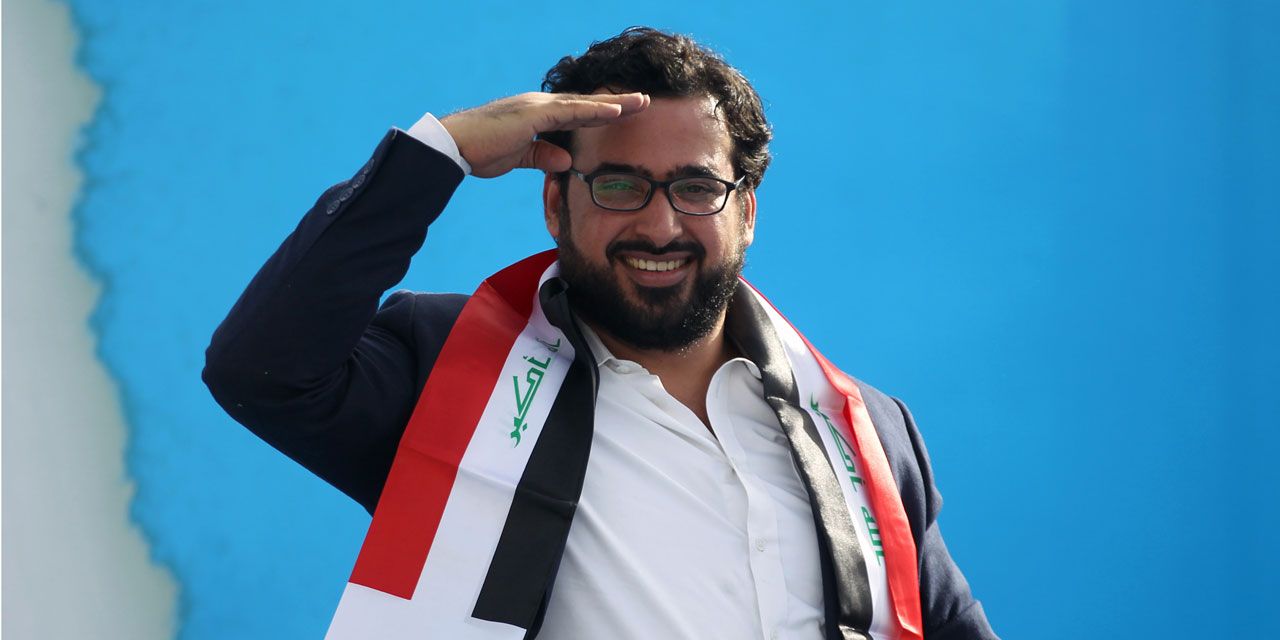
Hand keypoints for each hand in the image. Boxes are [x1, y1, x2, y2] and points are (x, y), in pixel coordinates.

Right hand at [440, 92, 649, 177]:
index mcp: (537, 116)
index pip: (577, 113)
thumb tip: (567, 161)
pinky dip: (595, 110)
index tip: (627, 113)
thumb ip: (542, 156)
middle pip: (586, 104)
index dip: (603, 113)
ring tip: (642, 102)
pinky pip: (571, 112)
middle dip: (617, 103)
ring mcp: (537, 108)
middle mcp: (540, 106)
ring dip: (615, 103)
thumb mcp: (518, 157)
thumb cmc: (480, 151)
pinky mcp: (533, 115)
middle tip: (646, 101)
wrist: (454, 147)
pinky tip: (617, 110)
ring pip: (583, 104)